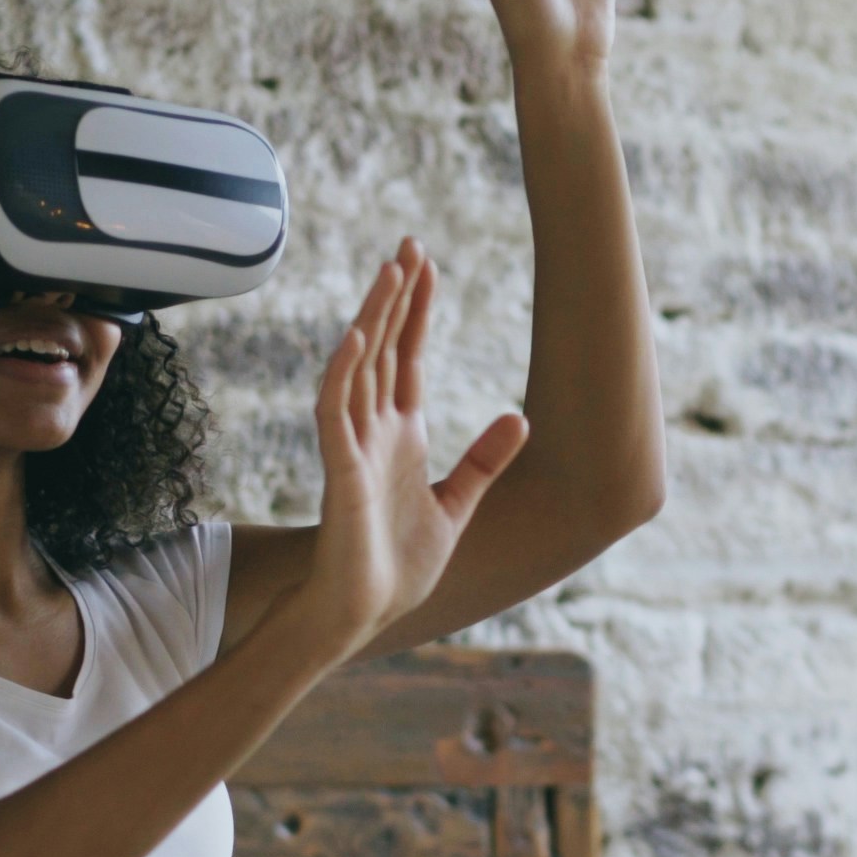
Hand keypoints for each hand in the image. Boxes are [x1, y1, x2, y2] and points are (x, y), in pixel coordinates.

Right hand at [272, 238, 528, 667]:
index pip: (405, 357)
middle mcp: (373, 431)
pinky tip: (356, 338)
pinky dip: (343, 375)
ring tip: (390, 273)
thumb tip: (521, 418)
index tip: (424, 265)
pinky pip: (335, 413)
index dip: (415, 310)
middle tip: (408, 244)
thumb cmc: (401, 566)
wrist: (367, 612)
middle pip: (382, 348)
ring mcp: (353, 447)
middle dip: (395, 297)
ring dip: (373, 321)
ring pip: (359, 368)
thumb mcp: (459, 505)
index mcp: (400, 436)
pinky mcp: (340, 471)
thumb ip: (485, 461)